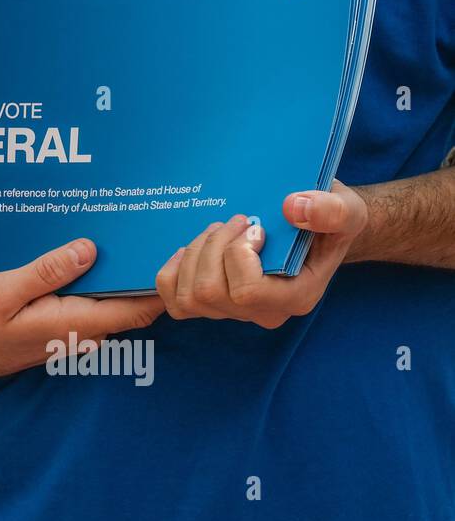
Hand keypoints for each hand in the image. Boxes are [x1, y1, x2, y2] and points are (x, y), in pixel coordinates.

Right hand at [0, 238, 163, 377]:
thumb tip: (89, 250)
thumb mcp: (1, 291)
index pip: (137, 309)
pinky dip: (101, 277)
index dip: (159, 283)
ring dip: (123, 271)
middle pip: (132, 301)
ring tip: (130, 231)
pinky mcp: (63, 321)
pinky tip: (96, 252)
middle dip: (145, 268)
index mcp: (73, 322)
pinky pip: (95, 299)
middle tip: (155, 226)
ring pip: (114, 299)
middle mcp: (83, 330)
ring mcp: (74, 328)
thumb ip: (46, 272)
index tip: (173, 249)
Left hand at [154, 180, 366, 328]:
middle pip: (210, 292)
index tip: (253, 227)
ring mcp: (235, 311)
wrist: (318, 226)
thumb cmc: (330, 219)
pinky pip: (174, 299)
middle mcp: (264, 312)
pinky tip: (191, 249)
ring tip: (216, 231)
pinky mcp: (212, 303)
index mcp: (297, 296)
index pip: (247, 292)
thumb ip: (331, 211)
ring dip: (193, 254)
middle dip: (212, 247)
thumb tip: (293, 208)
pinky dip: (173, 271)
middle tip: (232, 221)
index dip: (238, 254)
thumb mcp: (347, 209)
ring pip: (188, 296)